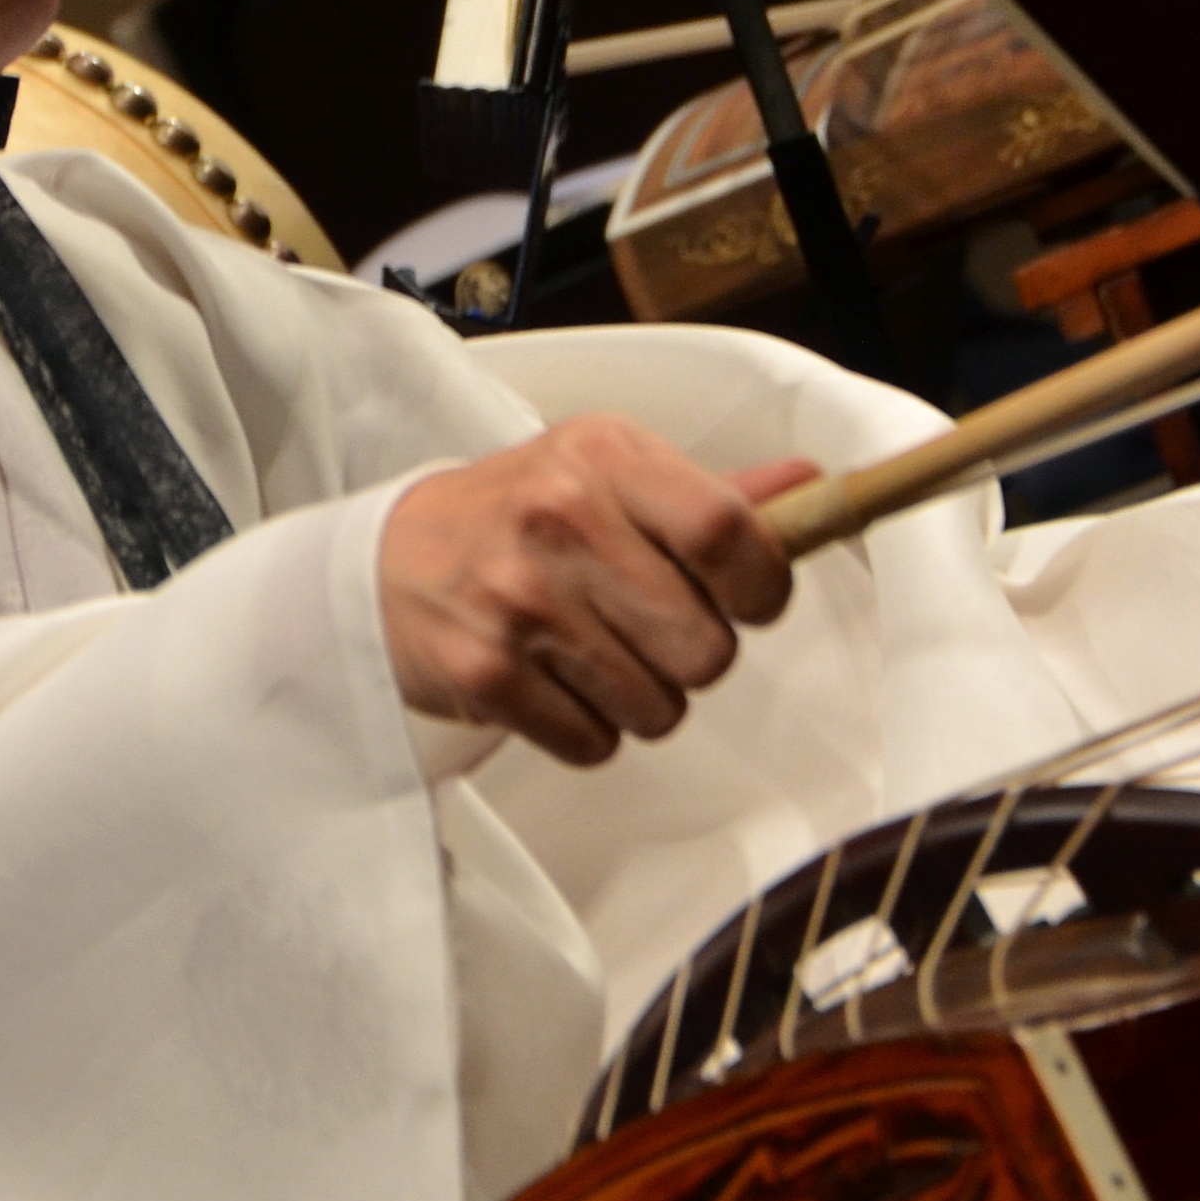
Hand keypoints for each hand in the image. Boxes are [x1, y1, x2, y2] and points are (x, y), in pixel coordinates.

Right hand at [380, 421, 816, 765]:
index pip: (727, 532)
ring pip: (659, 707)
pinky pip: (596, 744)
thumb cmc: (518, 514)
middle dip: (694, 654)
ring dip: (643, 698)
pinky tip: (553, 681)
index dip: (763, 585)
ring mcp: (519, 600)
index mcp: (604, 456)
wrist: (389, 562)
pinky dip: (588, 728)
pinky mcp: (485, 673)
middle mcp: (560, 519)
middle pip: (707, 646)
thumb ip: (711, 492)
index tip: (751, 599)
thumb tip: (811, 486)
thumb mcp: (606, 474)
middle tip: (649, 628)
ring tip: (594, 652)